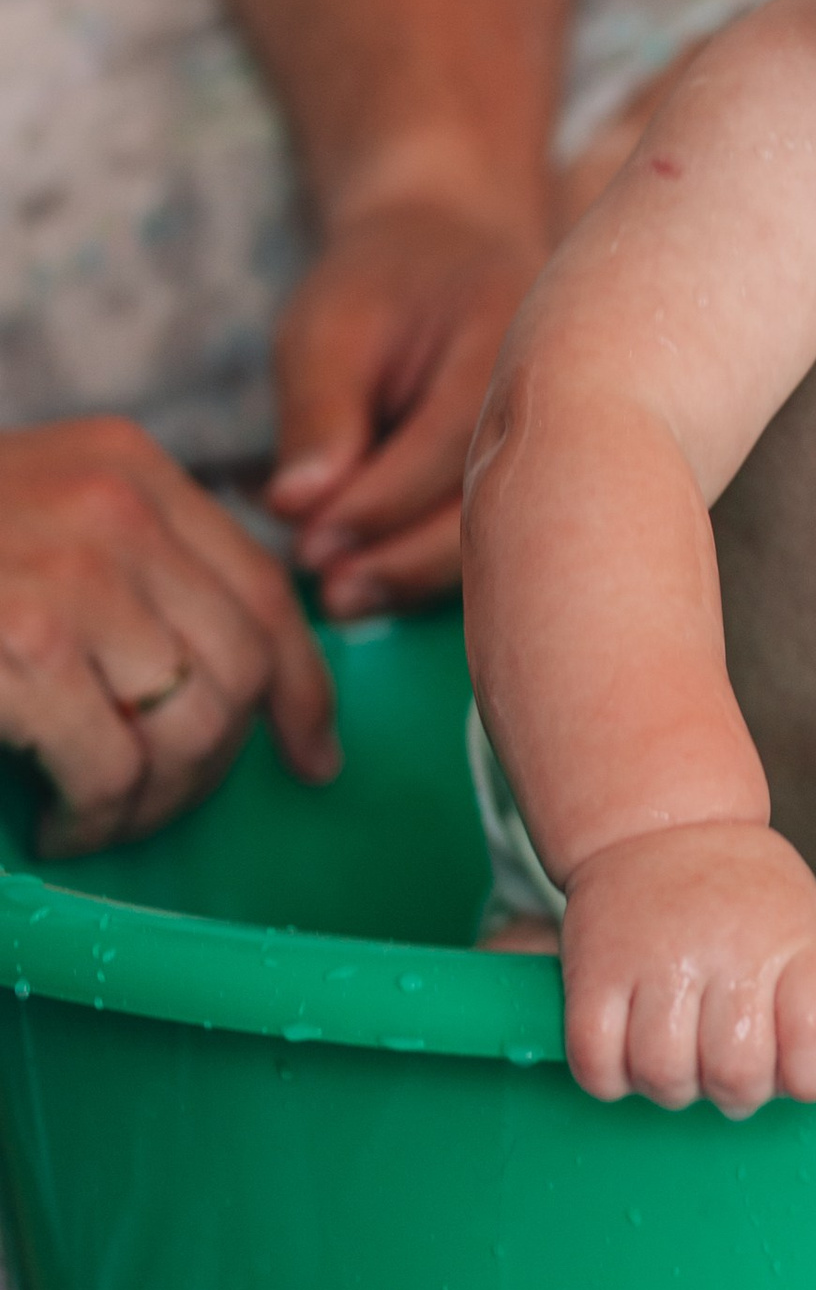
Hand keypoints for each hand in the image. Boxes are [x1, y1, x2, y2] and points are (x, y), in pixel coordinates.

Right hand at [0, 420, 339, 852]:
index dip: (300, 684)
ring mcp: (74, 568)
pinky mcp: (27, 643)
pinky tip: (57, 825)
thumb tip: (248, 680)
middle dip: (213, 763)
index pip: (263, 584)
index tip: (312, 755)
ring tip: (95, 819)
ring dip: (151, 801)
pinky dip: (96, 817)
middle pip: (238, 662)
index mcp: (128, 465)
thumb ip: (132, 568)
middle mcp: (117, 502)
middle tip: (150, 809)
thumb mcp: (40, 524)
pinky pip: (116, 764)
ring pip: (192, 723)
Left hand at [265, 198, 547, 616]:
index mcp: (510, 331)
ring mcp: (561, 433)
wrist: (451, 254)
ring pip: (502, 528)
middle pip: (493, 497)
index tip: (310, 543)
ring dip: (419, 575)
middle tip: (329, 588)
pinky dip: (434, 565)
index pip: (450, 438)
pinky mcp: (540, 471)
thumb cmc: (381, 284)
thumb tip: (299, 506)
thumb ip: (319, 410)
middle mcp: (558, 389)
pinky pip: (496, 530)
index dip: (379, 501)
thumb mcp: (328, 326)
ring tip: (345, 597)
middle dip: (403, 557)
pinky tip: (380, 582)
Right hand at [558, 820, 815, 1116]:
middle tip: (729, 1065)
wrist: (660, 823)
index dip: (810, 1076)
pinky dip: (610, 1076)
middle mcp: (730, 948)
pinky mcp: (594, 971)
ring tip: (680, 1053)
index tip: (797, 1067)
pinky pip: (596, 1065)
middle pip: (737, 1075)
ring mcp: (658, 960)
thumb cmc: (748, 892)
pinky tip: (628, 1049)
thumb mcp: (810, 921)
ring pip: (664, 1076)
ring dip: (672, 1086)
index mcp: (793, 941)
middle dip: (736, 1092)